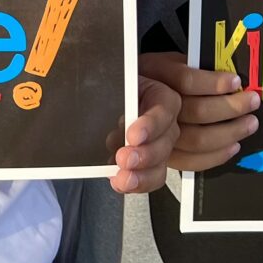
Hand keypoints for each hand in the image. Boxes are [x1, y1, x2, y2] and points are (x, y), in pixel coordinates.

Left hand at [111, 66, 183, 192]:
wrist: (111, 97)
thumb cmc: (118, 87)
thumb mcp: (118, 79)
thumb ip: (112, 85)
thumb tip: (98, 87)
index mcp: (162, 98)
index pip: (163, 111)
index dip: (149, 125)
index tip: (133, 135)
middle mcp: (165, 124)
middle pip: (165, 144)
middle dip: (144, 155)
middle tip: (124, 159)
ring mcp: (159, 146)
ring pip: (160, 166)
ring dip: (141, 176)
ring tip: (123, 179)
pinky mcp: (148, 164)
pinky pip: (148, 178)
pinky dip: (134, 183)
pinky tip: (119, 182)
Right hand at [140, 53, 259, 171]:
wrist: (127, 100)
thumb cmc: (154, 79)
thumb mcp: (168, 61)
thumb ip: (192, 66)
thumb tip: (229, 77)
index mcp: (154, 75)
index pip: (184, 80)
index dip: (212, 82)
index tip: (235, 81)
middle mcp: (153, 105)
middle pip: (196, 111)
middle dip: (230, 107)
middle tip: (251, 101)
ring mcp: (157, 134)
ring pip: (197, 138)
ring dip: (230, 131)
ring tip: (249, 122)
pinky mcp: (163, 154)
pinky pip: (192, 161)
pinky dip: (217, 155)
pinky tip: (233, 146)